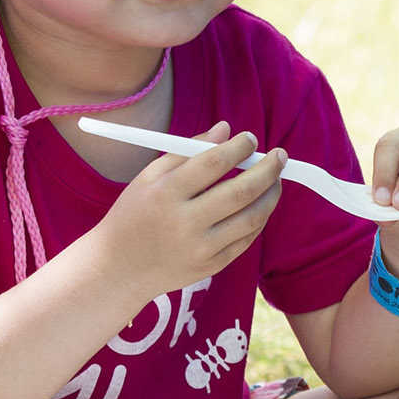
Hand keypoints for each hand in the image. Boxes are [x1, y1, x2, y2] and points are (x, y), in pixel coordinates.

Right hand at [90, 123, 285, 300]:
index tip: (250, 138)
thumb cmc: (134, 214)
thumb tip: (225, 129)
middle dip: (268, 169)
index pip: (213, 162)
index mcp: (166, 193)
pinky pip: (246, 240)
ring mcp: (200, 249)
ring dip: (271, 195)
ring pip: (252, 218)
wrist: (119, 268)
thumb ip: (187, 151)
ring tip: (276, 180)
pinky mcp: (210, 267)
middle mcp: (184, 222)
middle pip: (241, 191)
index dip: (238, 147)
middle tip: (279, 156)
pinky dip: (259, 219)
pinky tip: (260, 205)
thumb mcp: (148, 178)